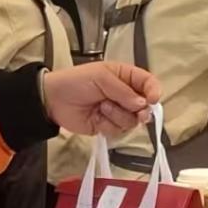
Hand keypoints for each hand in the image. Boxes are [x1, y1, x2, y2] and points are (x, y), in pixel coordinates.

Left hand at [42, 62, 160, 137]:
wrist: (53, 100)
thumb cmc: (76, 81)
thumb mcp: (100, 77)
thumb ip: (123, 90)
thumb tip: (142, 104)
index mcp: (124, 77)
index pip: (148, 83)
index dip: (154, 91)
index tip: (152, 99)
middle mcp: (124, 95)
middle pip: (145, 106)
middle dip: (139, 109)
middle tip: (134, 110)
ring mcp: (117, 111)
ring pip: (132, 120)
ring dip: (118, 115)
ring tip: (101, 107)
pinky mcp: (107, 126)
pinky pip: (119, 130)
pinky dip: (108, 125)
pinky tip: (97, 117)